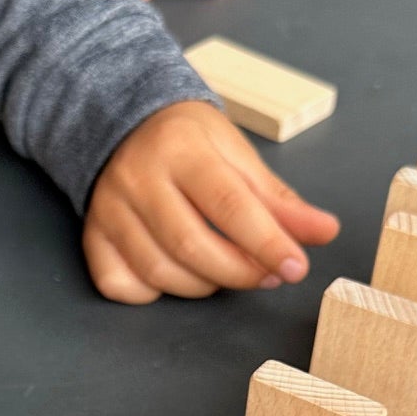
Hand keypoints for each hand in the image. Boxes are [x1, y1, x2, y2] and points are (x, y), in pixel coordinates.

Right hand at [84, 101, 340, 303]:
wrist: (123, 122)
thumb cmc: (189, 142)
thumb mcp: (238, 156)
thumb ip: (279, 201)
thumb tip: (324, 232)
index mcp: (180, 147)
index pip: (228, 204)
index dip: (266, 242)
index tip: (296, 267)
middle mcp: (137, 178)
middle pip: (191, 245)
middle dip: (239, 272)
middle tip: (269, 276)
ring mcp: (109, 210)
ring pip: (160, 272)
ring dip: (204, 285)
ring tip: (227, 271)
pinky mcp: (92, 237)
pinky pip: (123, 286)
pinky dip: (155, 293)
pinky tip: (177, 274)